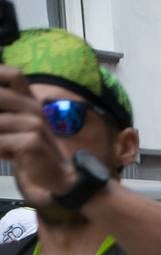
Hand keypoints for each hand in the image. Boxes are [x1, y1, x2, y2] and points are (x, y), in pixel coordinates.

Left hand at [0, 68, 78, 207]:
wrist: (55, 174)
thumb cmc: (27, 148)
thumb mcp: (12, 124)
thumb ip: (3, 111)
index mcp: (28, 99)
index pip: (12, 74)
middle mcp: (33, 107)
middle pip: (1, 96)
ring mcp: (36, 123)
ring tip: (0, 146)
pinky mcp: (33, 141)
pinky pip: (3, 141)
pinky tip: (4, 154)